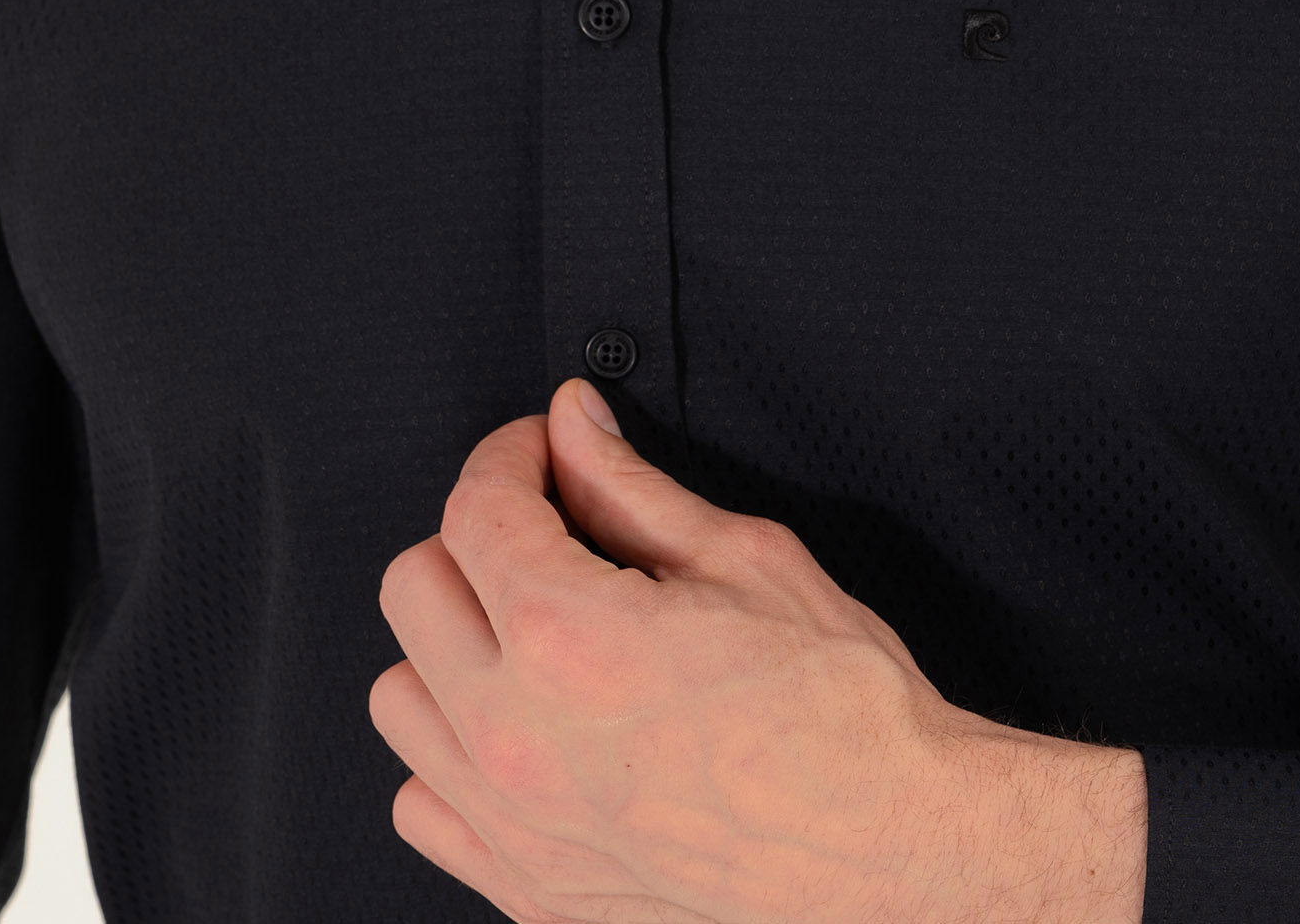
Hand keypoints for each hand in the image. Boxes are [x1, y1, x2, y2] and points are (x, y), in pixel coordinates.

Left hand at [370, 378, 1146, 922]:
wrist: (897, 849)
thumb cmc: (842, 712)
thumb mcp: (744, 559)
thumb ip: (631, 488)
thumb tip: (573, 424)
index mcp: (568, 638)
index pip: (474, 507)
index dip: (510, 455)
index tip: (542, 452)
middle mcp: (518, 737)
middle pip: (414, 587)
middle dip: (474, 536)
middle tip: (541, 529)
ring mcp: (514, 827)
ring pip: (402, 697)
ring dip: (452, 646)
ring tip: (529, 631)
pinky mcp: (529, 893)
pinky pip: (423, 805)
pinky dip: (454, 756)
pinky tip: (525, 729)